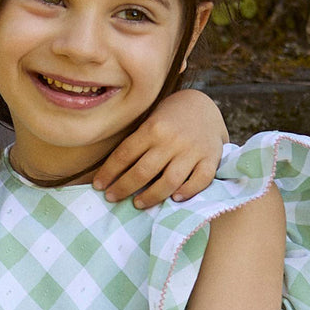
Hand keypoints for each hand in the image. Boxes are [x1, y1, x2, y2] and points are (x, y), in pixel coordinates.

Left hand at [92, 88, 226, 206]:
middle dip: (123, 188)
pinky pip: (200, 180)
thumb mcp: (150, 122)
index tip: (98, 186)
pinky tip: (175, 199)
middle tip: (112, 197)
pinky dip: (188, 192)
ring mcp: (193, 150)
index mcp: (153, 127)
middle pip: (143, 172)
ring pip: (169, 181)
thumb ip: (137, 144)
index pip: (124, 154)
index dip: (109, 173)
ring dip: (151, 196)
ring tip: (137, 203)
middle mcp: (172, 140)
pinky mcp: (211, 158)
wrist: (204, 106)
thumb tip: (112, 173)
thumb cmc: (169, 119)